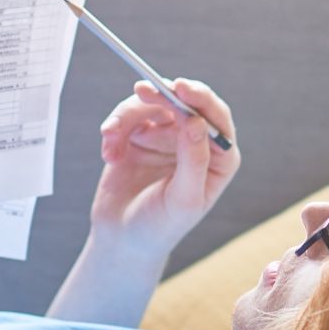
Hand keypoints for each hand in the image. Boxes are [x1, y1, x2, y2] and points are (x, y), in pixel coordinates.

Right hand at [89, 78, 240, 258]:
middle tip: (141, 90)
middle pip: (183, 103)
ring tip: (110, 137)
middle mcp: (195, 142)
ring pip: (151, 105)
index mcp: (219, 158)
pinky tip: (109, 154)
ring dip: (127, 117)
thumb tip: (196, 121)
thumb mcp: (183, 199)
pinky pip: (126, 117)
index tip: (180, 88)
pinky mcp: (137, 137)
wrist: (122, 241)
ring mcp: (166, 138)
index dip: (200, 98)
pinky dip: (114, 130)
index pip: (216, 118)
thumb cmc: (160, 226)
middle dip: (162, 95)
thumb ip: (194, 160)